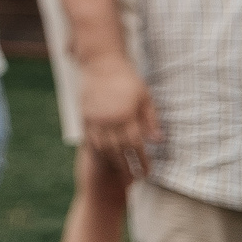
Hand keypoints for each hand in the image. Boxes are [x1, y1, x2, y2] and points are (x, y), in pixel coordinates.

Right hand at [78, 52, 159, 179]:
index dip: (142, 161)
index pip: (136, 145)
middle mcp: (109, 119)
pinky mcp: (84, 116)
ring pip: (103, 147)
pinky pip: (90, 138)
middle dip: (128, 167)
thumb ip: (151, 120)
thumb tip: (158, 141)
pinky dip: (99, 150)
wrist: (101, 62)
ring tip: (121, 169)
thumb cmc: (127, 79)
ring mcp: (94, 118)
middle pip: (119, 151)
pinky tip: (106, 155)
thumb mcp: (145, 97)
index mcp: (126, 115)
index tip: (148, 172)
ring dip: (112, 161)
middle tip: (135, 178)